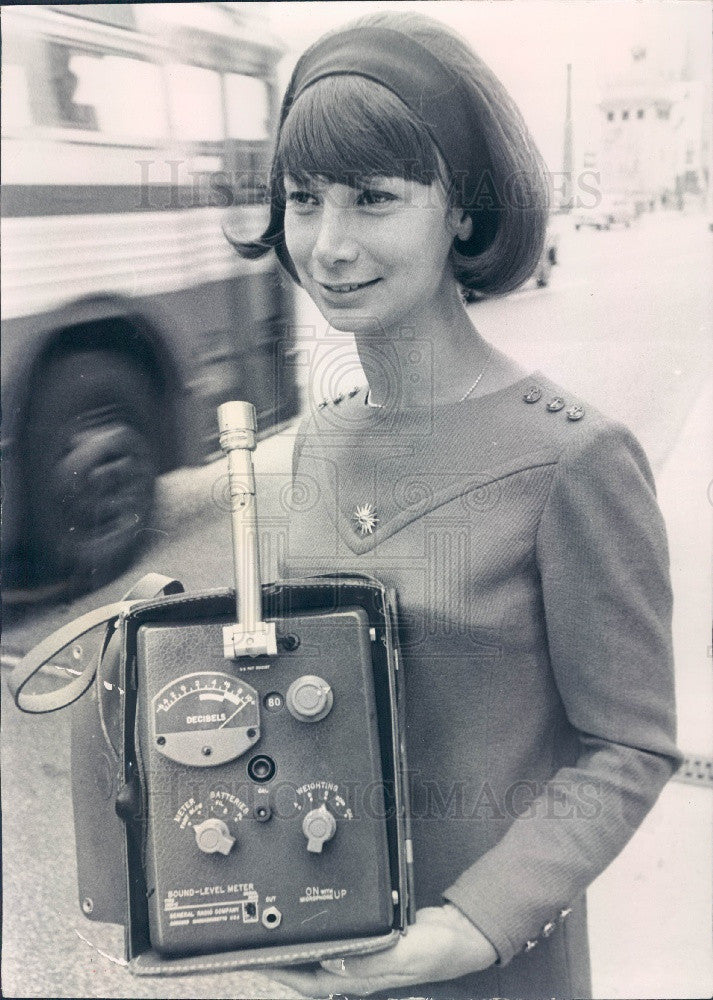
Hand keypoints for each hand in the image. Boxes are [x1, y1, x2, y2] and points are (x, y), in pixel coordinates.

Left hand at [267, 904, 496, 996]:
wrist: (462, 934)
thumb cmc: (439, 949)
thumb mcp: (406, 953)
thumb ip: (371, 960)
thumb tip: (333, 962)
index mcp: (365, 978)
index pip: (314, 981)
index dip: (285, 973)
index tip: (260, 961)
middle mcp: (361, 971)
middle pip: (313, 972)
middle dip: (285, 962)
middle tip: (258, 947)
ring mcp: (367, 958)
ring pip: (324, 958)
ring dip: (301, 950)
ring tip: (277, 937)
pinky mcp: (375, 941)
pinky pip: (341, 942)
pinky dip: (323, 936)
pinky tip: (316, 926)